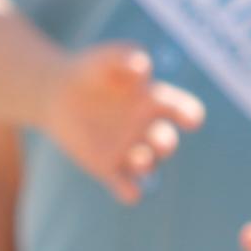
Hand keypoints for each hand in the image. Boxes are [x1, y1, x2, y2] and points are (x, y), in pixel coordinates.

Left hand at [43, 44, 203, 204]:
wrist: (57, 93)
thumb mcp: (106, 58)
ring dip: (147, 166)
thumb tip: (143, 66)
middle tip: (160, 142)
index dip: (190, 115)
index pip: (182, 110)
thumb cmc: (90, 70)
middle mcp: (147, 129)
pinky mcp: (108, 167)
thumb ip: (125, 56)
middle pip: (166, 143)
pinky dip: (130, 192)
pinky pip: (125, 186)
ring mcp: (129, 150)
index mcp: (154, 101)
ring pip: (148, 166)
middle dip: (166, 145)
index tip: (192, 119)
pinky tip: (130, 193)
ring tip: (137, 160)